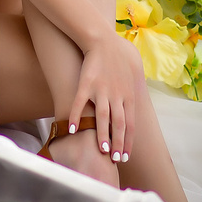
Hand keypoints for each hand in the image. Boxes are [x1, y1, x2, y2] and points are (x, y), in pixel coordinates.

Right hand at [65, 33, 144, 163]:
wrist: (103, 41)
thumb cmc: (116, 60)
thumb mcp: (130, 79)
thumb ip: (129, 97)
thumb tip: (131, 111)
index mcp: (128, 97)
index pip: (130, 124)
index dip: (128, 141)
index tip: (125, 156)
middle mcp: (117, 96)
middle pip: (119, 124)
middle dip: (119, 143)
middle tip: (116, 159)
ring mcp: (101, 90)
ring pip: (103, 117)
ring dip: (102, 134)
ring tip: (102, 149)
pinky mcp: (86, 84)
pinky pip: (79, 103)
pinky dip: (75, 116)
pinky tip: (71, 128)